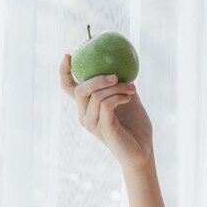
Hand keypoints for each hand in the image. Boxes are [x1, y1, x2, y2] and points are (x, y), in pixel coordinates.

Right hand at [59, 53, 153, 173]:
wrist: (142, 150)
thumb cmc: (135, 125)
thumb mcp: (127, 98)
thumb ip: (120, 84)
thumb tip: (122, 63)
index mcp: (86, 106)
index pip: (68, 88)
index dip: (64, 71)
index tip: (68, 55)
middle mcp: (84, 115)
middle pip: (80, 89)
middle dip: (97, 78)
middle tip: (116, 76)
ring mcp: (92, 123)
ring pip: (95, 95)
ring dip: (116, 87)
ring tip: (132, 89)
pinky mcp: (103, 128)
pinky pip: (105, 104)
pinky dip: (118, 96)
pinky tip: (128, 97)